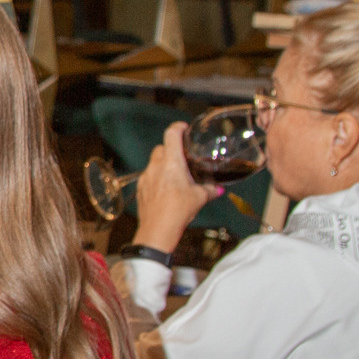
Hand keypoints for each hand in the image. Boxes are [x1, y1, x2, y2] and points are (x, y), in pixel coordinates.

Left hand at [133, 123, 220, 255]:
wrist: (157, 230)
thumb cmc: (177, 211)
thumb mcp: (199, 198)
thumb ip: (210, 189)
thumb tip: (218, 189)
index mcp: (172, 163)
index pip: (171, 134)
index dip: (178, 127)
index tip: (183, 128)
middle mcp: (156, 166)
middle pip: (162, 148)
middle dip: (172, 150)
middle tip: (183, 158)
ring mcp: (146, 176)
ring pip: (154, 162)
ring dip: (163, 164)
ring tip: (175, 175)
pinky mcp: (141, 187)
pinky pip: (148, 176)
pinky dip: (156, 178)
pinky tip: (165, 189)